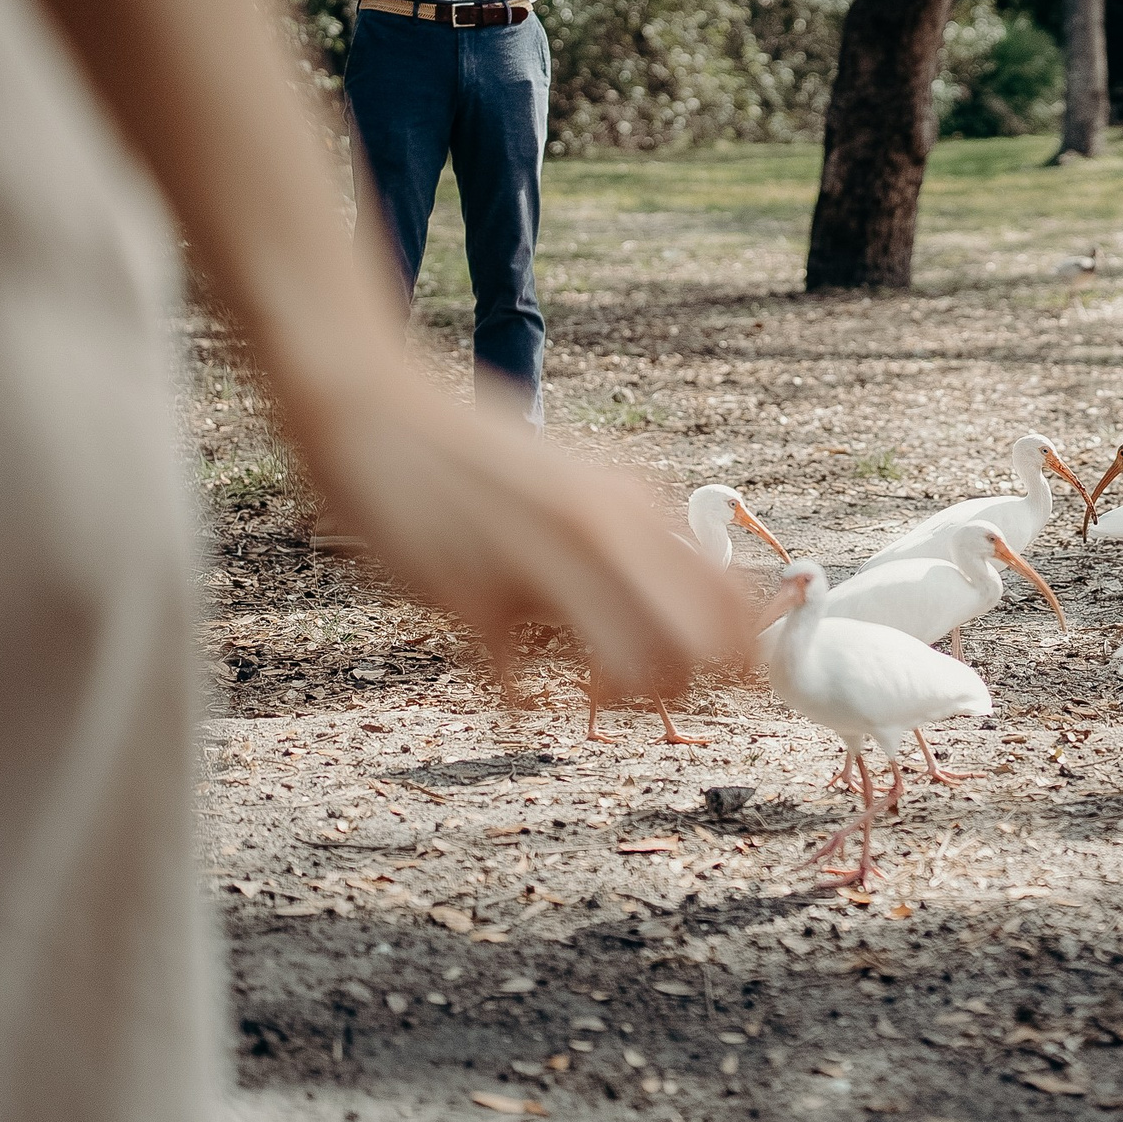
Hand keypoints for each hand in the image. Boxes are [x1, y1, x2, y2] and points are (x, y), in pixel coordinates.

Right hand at [296, 371, 765, 702]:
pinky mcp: (470, 601)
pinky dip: (522, 708)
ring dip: (614, 698)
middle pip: (693, 648)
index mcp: (634, 502)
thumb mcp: (580, 482)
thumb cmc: (482, 459)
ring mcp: (538, 566)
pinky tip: (513, 693)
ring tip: (588, 690)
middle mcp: (600, 531)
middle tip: (651, 692)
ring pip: (627, 673)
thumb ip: (640, 538)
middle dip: (684, 686)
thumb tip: (706, 609)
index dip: (746, 652)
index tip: (736, 681)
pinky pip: (518, 693)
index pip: (729, 596)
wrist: (376, 413)